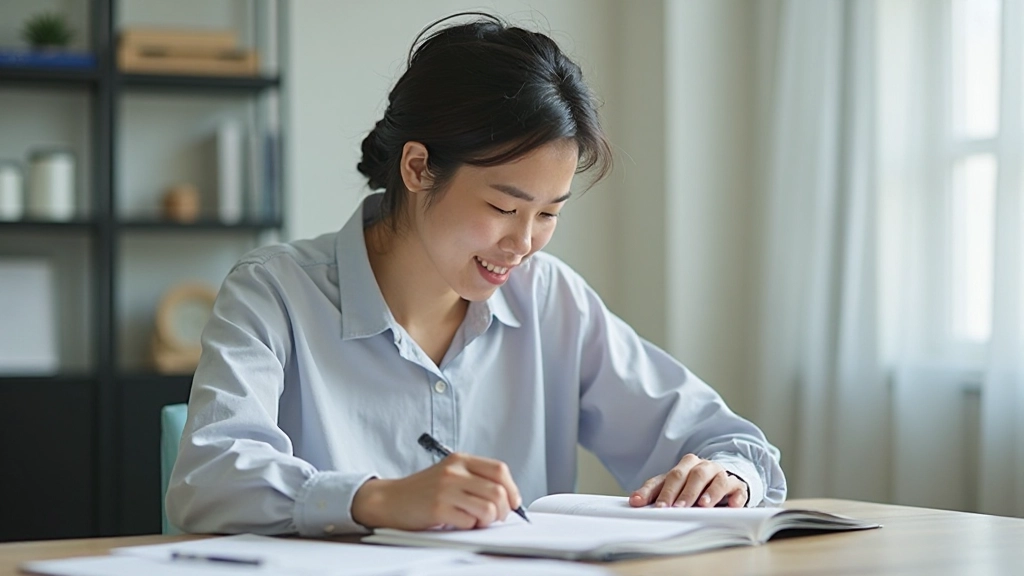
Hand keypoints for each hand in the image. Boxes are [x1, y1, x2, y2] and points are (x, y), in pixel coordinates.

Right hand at [351, 453, 522, 529]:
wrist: (390, 500)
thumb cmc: (423, 491)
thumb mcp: (450, 475)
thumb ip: (475, 480)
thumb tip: (508, 498)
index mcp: (460, 460)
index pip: (499, 470)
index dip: (512, 489)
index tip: (512, 502)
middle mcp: (454, 471)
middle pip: (498, 491)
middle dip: (503, 510)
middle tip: (496, 518)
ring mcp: (446, 489)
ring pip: (488, 508)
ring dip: (487, 521)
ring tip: (475, 521)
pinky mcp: (438, 508)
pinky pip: (469, 522)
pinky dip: (469, 527)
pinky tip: (459, 523)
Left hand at [629, 454, 747, 507]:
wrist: (718, 478)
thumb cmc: (690, 484)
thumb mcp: (671, 486)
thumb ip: (653, 492)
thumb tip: (634, 501)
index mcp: (685, 465)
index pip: (672, 477)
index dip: (665, 492)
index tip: (659, 507)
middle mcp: (704, 467)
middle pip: (693, 475)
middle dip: (685, 492)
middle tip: (678, 508)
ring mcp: (721, 474)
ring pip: (716, 479)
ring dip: (710, 492)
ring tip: (703, 505)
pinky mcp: (737, 485)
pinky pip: (738, 489)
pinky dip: (735, 498)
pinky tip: (732, 506)